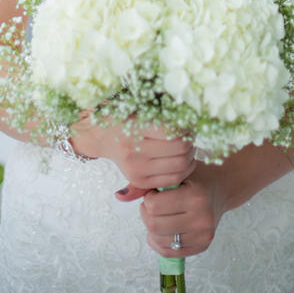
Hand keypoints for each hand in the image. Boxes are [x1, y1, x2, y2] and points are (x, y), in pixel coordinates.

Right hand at [71, 114, 195, 189]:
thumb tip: (191, 121)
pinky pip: (173, 180)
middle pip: (181, 151)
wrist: (103, 136)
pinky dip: (184, 170)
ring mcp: (137, 170)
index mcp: (136, 130)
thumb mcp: (141, 111)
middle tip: (189, 135)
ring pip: (180, 167)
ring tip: (187, 147)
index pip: (174, 133)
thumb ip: (164, 118)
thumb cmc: (125, 119)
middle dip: (191, 142)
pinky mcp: (141, 181)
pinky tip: (182, 160)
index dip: (186, 128)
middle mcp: (135, 153)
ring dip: (191, 156)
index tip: (187, 124)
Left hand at [120, 163, 227, 258]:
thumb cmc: (194, 176)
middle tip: (153, 205)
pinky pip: (170, 252)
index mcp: (195, 196)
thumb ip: (144, 184)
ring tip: (159, 216)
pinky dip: (159, 242)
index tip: (154, 193)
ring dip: (152, 229)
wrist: (221, 187)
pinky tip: (163, 230)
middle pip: (155, 226)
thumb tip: (118, 196)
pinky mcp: (203, 246)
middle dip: (147, 215)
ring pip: (160, 241)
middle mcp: (202, 217)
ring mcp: (204, 234)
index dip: (148, 199)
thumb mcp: (173, 173)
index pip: (154, 206)